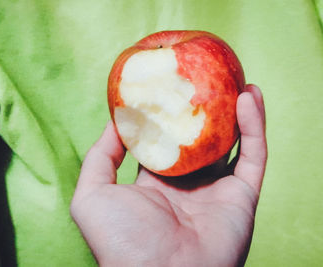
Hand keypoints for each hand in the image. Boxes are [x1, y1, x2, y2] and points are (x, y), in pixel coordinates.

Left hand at [71, 84, 266, 266]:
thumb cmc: (120, 240)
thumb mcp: (92, 194)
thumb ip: (99, 157)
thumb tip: (115, 122)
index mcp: (154, 184)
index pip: (164, 142)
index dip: (167, 115)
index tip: (169, 86)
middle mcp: (187, 186)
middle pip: (200, 140)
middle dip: (204, 111)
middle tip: (207, 78)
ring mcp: (216, 190)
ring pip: (231, 143)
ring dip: (236, 113)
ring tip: (234, 80)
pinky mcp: (242, 196)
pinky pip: (253, 155)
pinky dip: (254, 126)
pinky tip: (248, 97)